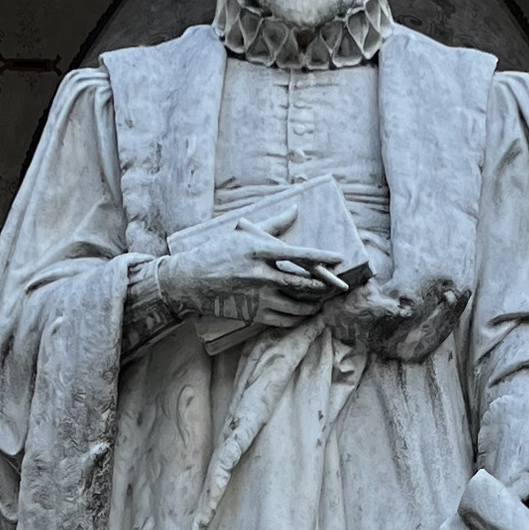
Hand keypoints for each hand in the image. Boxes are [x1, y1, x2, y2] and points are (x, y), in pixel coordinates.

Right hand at [154, 216, 362, 345]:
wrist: (189, 280)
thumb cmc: (217, 252)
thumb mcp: (243, 234)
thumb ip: (273, 223)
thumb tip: (295, 209)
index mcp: (258, 250)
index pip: (299, 254)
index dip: (322, 257)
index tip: (338, 258)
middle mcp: (260, 274)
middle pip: (303, 282)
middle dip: (323, 285)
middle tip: (335, 284)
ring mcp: (257, 296)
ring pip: (297, 304)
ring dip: (314, 304)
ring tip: (322, 301)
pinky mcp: (253, 314)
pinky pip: (284, 320)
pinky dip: (298, 318)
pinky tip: (304, 313)